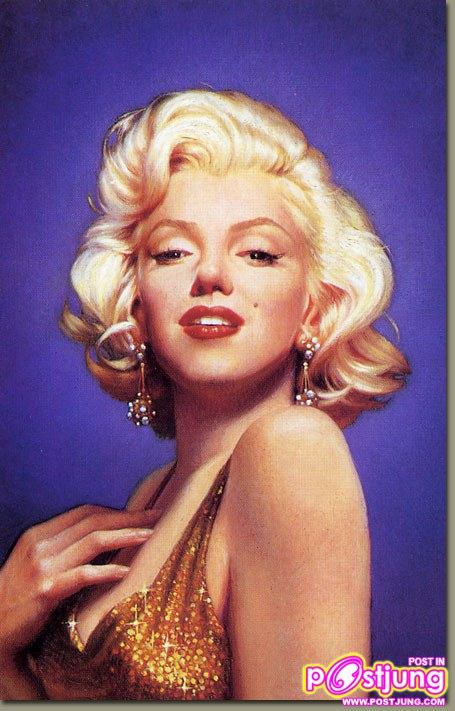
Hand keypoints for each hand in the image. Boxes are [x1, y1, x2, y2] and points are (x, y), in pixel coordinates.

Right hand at [0, 504, 160, 660]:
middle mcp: (41, 545)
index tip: (138, 513)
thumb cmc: (17, 597)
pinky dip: (107, 572)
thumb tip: (101, 538)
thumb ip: (61, 548)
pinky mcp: (45, 590)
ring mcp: (43, 566)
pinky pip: (83, 575)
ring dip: (126, 536)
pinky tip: (125, 572)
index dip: (114, 511)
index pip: (84, 512)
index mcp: (39, 534)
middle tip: (155, 516)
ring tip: (149, 536)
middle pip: (94, 521)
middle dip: (128, 517)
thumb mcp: (35, 562)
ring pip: (94, 541)